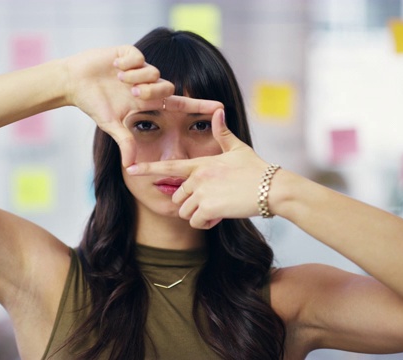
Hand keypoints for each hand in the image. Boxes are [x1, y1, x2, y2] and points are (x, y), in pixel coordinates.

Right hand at [64, 45, 222, 166]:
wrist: (74, 82)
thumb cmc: (94, 104)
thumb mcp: (112, 125)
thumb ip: (125, 142)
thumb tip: (130, 167)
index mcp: (148, 101)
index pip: (179, 104)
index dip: (199, 105)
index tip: (220, 108)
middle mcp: (148, 84)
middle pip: (167, 87)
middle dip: (150, 91)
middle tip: (132, 93)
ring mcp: (139, 68)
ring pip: (153, 71)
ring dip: (136, 77)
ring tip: (118, 79)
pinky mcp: (128, 53)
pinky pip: (138, 56)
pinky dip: (127, 63)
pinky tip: (114, 66)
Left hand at [126, 109, 270, 228]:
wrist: (272, 188)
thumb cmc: (256, 169)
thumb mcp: (238, 149)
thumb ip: (223, 134)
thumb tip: (218, 111)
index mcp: (201, 163)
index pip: (168, 166)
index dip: (147, 169)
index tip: (130, 170)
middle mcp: (198, 177)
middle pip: (177, 197)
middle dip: (190, 204)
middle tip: (212, 202)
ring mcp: (202, 192)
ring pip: (185, 212)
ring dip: (198, 215)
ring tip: (218, 209)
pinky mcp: (209, 207)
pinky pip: (196, 222)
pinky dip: (206, 224)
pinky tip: (220, 216)